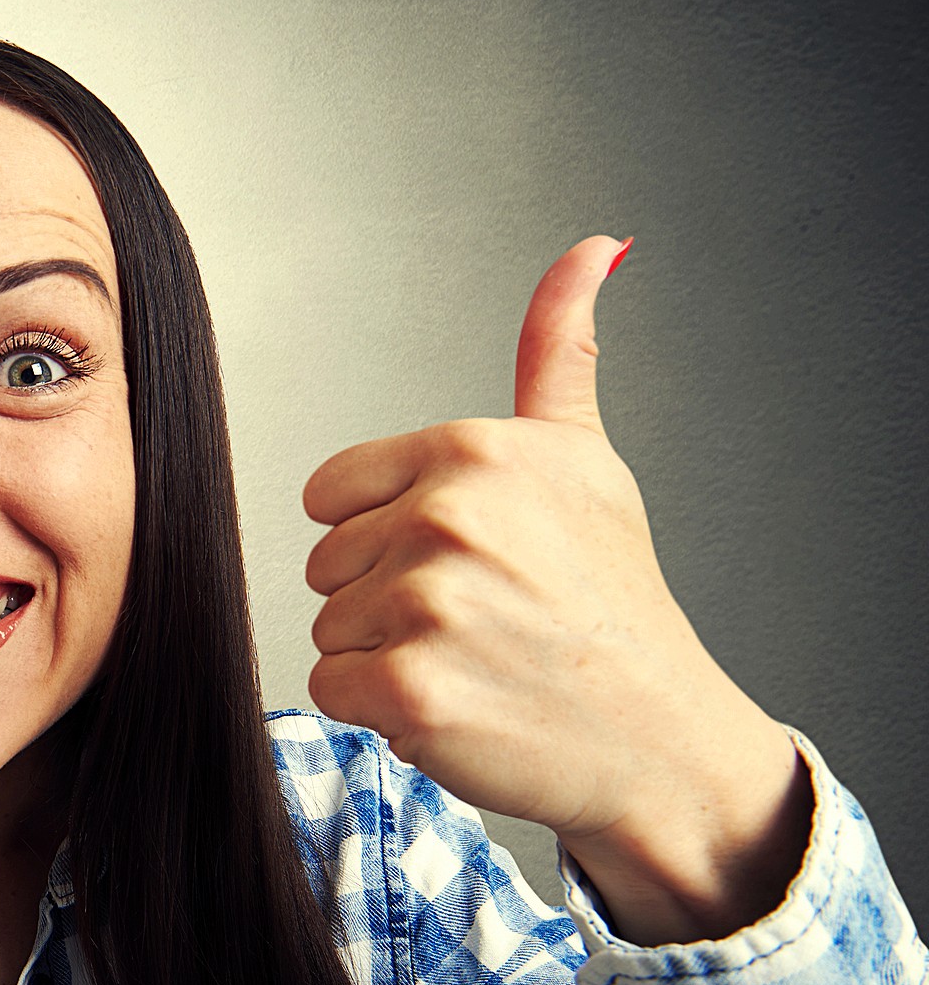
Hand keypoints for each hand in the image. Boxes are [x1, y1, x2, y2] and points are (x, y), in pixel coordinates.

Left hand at [300, 237, 805, 940]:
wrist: (657, 737)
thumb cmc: (612, 603)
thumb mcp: (585, 461)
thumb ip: (557, 354)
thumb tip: (593, 247)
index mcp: (474, 451)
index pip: (331, 493)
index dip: (383, 536)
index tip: (460, 561)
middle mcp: (449, 516)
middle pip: (326, 563)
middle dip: (384, 599)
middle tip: (479, 619)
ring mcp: (428, 603)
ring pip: (329, 626)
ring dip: (385, 656)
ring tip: (475, 661)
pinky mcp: (409, 687)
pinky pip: (331, 687)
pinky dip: (380, 712)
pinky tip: (458, 705)